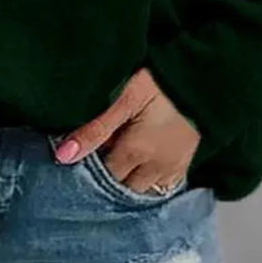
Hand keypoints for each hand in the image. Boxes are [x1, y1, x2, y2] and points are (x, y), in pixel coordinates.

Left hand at [52, 67, 200, 192]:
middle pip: (123, 187)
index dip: (88, 170)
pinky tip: (136, 166)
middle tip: (91, 160)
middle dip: (107, 179)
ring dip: (127, 181)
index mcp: (138, 152)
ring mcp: (174, 167)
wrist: (198, 73)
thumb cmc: (157, 80)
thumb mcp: (123, 98)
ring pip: (143, 189)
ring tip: (112, 161)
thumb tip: (63, 156)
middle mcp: (157, 168)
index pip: (104, 177)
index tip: (75, 160)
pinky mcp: (185, 161)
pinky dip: (146, 180)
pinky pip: (162, 184)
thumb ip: (95, 128)